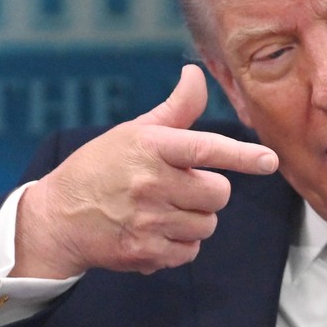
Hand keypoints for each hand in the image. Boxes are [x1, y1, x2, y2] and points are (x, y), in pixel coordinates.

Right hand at [13, 65, 277, 277]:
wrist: (57, 218)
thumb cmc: (100, 168)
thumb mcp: (133, 132)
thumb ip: (175, 110)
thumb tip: (195, 74)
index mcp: (151, 147)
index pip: (204, 148)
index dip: (241, 155)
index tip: (269, 161)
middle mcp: (151, 183)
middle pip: (218, 194)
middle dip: (208, 192)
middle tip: (181, 188)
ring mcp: (148, 220)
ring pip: (207, 224)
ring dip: (194, 220)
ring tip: (162, 210)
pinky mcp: (145, 252)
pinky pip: (190, 251)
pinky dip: (179, 245)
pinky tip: (154, 232)